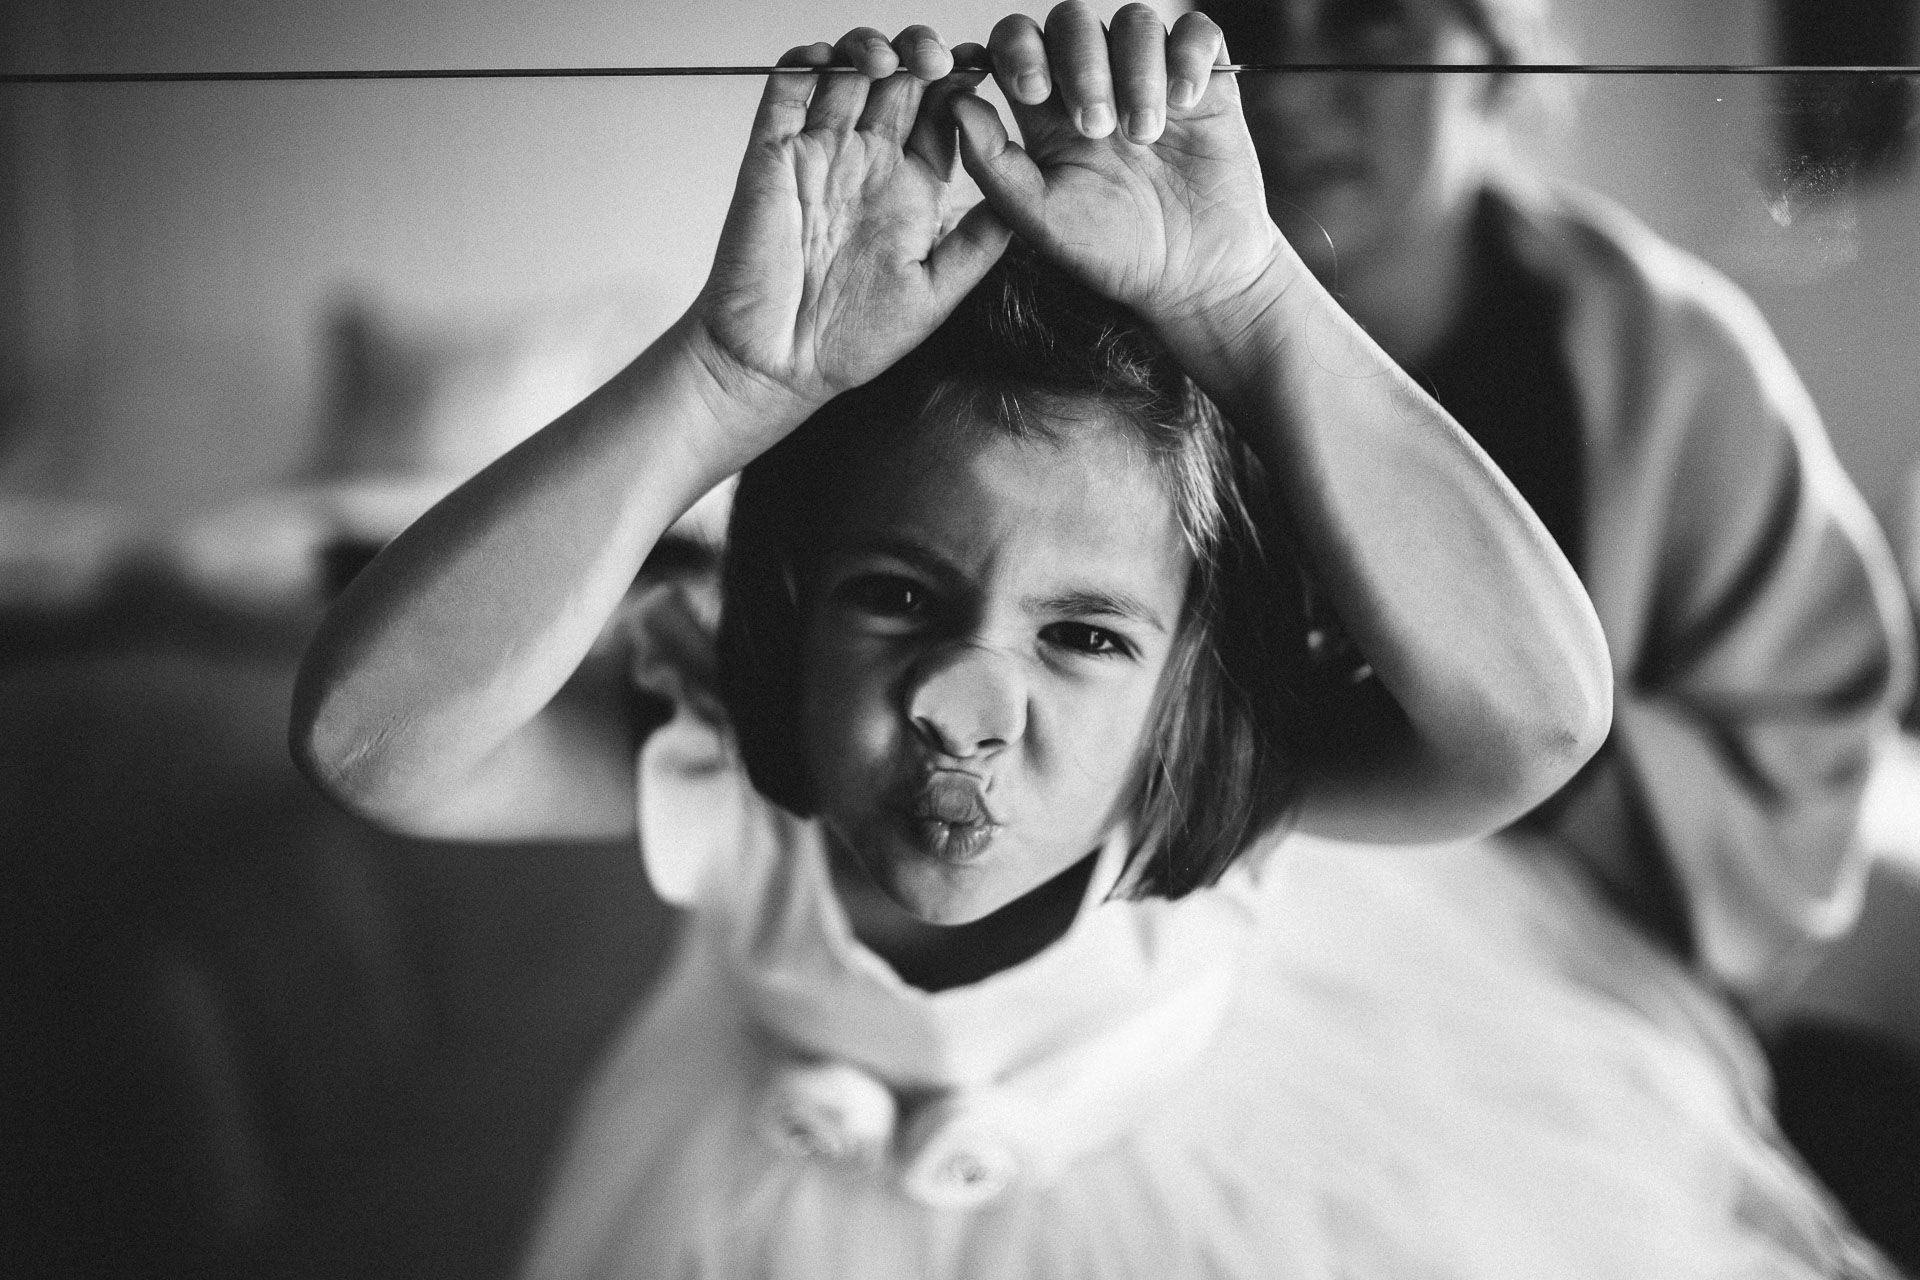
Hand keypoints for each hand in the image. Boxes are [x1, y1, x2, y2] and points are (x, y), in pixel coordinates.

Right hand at [691, 29, 1011, 432]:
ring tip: (892, 63)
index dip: (962, 85)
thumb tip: (1028, 197)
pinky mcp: (772, 155)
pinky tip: (830, 61)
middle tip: (940, 60)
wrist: (779, 365)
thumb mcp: (936, 293)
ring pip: (845, 73)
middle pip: (899, 82)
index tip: (984, 70)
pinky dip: (804, 62)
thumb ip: (979, 243)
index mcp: (909, 191)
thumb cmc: (853, 340)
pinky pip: (784, 90)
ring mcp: (819, 154)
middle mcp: (866, 164)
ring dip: (871, 50)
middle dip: (923, 56)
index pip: (942, 116)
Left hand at [953, 3, 1286, 334]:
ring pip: (1134, 22)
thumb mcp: (1041, 218)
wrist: (1193, 276)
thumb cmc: (1113, 252)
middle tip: (1097, 128)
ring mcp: (1150, 77)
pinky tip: (1186, 101)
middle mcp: (1095, 83)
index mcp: (1046, 111)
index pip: (1017, 44)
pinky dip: (1189, 56)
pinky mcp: (1203, 80)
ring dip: (1137, 70)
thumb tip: (956, 103)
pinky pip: (1197, 32)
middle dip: (1080, 64)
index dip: (1017, 50)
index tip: (1032, 92)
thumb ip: (993, 163)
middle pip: (1072, 21)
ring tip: (1146, 133)